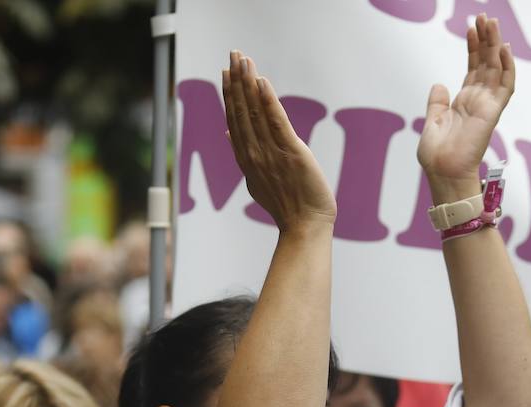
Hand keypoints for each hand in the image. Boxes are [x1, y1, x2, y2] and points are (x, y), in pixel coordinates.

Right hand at [223, 51, 335, 231]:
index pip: (234, 120)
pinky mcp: (291, 153)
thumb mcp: (258, 180)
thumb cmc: (287, 205)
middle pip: (241, 111)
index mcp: (247, 159)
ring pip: (255, 112)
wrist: (305, 227)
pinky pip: (276, 122)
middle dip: (236, 81)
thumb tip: (229, 134)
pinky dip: (268, 101)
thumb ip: (245, 155)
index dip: (230, 95)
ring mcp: (271, 153)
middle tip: (232, 54)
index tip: (226, 72)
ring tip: (243, 59)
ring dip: (248, 83)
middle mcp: (254, 153)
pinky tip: (262, 82)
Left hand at [417, 14, 515, 202]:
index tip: (471, 28)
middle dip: (486, 39)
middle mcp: (478, 101)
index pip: (473, 68)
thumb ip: (437, 103)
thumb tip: (439, 85)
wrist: (443, 173)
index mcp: (464, 102)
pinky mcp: (493, 112)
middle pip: (486, 63)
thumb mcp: (432, 123)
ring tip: (491, 23)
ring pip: (496, 69)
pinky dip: (507, 68)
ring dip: (496, 45)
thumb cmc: (437, 156)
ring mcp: (487, 106)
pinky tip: (503, 49)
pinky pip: (505, 87)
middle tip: (484, 17)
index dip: (473, 48)